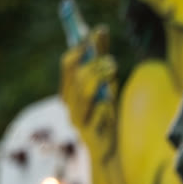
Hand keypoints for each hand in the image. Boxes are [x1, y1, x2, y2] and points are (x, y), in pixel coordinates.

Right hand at [60, 29, 117, 162]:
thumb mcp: (105, 85)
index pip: (69, 63)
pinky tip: (109, 109)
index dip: (82, 46)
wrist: (108, 152)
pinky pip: (98, 111)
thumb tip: (100, 30)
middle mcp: (69, 104)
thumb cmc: (104, 116)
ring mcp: (76, 119)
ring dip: (101, 77)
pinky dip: (106, 107)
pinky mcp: (87, 133)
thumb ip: (100, 60)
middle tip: (111, 60)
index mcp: (68, 90)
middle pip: (77, 75)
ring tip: (114, 73)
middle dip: (95, 63)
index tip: (97, 33)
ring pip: (85, 90)